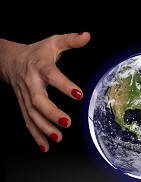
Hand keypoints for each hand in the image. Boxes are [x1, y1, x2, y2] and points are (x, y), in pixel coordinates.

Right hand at [0, 32, 90, 151]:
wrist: (12, 60)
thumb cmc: (37, 53)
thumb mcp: (54, 42)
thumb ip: (71, 40)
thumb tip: (87, 35)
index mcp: (40, 67)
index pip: (52, 76)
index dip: (65, 85)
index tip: (79, 94)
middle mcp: (31, 83)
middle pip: (38, 100)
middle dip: (51, 113)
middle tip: (67, 122)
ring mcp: (26, 96)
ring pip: (32, 115)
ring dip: (44, 128)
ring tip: (58, 138)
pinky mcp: (24, 105)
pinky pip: (28, 121)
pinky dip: (36, 135)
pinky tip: (45, 146)